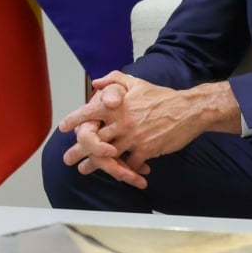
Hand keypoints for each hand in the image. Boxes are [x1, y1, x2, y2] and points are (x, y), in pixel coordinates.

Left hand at [59, 72, 216, 187]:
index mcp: (116, 105)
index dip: (74, 120)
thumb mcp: (136, 82)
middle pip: (93, 139)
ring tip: (84, 170)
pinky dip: (124, 169)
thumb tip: (95, 82)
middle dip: (78, 150)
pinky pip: (129, 164)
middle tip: (68, 158)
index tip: (63, 128)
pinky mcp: (146, 150)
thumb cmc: (162, 96)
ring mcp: (133, 137)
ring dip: (95, 164)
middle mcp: (121, 121)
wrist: (188, 110)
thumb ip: (114, 80)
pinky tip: (119, 172)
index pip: (88, 112)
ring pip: (107, 155)